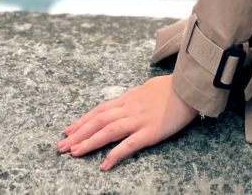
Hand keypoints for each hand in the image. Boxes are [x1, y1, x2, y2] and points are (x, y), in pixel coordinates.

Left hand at [56, 74, 199, 169]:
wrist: (190, 87)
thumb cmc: (171, 88)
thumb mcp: (146, 88)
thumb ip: (133, 97)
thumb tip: (122, 101)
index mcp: (128, 97)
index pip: (100, 110)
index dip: (82, 120)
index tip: (68, 130)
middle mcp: (130, 107)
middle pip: (98, 120)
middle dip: (78, 134)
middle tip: (61, 146)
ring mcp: (140, 119)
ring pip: (108, 131)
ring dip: (89, 142)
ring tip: (74, 153)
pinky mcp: (151, 131)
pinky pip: (130, 144)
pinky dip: (115, 154)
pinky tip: (104, 165)